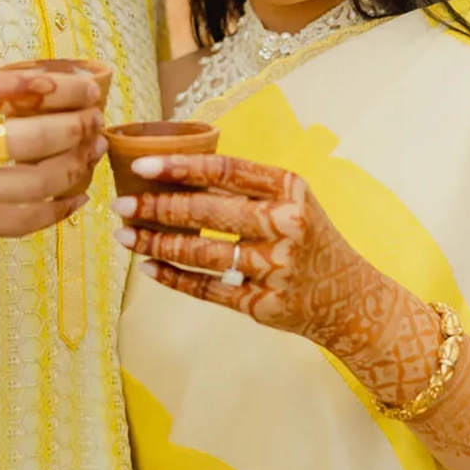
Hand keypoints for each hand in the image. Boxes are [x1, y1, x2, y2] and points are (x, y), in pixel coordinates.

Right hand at [0, 57, 105, 241]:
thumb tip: (30, 69)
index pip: (19, 91)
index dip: (65, 88)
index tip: (89, 85)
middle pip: (35, 139)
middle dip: (78, 126)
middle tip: (96, 117)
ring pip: (36, 185)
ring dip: (76, 167)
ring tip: (93, 151)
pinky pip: (20, 223)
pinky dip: (57, 211)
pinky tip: (76, 195)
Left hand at [112, 151, 442, 403]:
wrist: (350, 298)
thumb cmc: (310, 239)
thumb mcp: (292, 201)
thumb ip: (245, 187)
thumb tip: (176, 169)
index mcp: (290, 189)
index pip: (225, 169)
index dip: (180, 166)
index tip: (142, 166)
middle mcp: (286, 225)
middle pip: (207, 211)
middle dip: (156, 207)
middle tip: (120, 205)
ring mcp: (275, 267)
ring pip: (201, 253)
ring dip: (155, 244)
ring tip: (124, 237)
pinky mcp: (264, 303)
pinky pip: (208, 289)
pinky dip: (174, 279)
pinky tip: (148, 269)